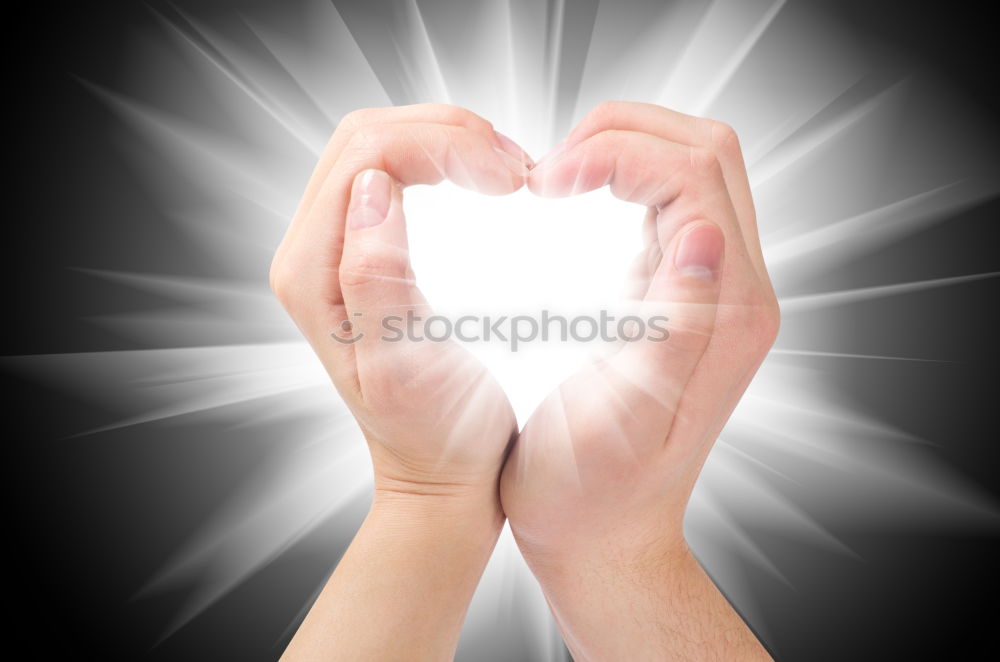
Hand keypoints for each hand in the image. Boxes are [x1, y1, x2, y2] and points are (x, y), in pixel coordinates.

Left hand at [271, 104, 529, 660]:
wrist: (441, 479)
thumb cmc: (437, 438)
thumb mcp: (406, 370)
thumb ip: (377, 280)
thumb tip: (371, 188)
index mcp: (312, 273)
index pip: (367, 156)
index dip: (445, 144)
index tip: (513, 178)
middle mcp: (310, 252)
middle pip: (367, 136)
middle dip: (447, 132)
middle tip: (517, 168)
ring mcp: (334, 249)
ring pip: (380, 146)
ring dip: (447, 140)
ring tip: (510, 171)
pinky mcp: (363, 252)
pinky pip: (392, 172)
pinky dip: (442, 159)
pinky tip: (482, 178)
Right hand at [500, 102, 778, 660]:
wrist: (606, 537)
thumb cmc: (590, 494)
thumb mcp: (620, 422)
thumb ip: (672, 331)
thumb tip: (704, 236)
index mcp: (725, 317)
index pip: (692, 176)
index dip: (616, 153)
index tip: (545, 181)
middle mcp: (737, 294)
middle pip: (707, 152)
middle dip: (625, 133)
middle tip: (551, 171)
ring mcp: (716, 291)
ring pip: (694, 167)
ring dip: (626, 148)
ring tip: (559, 176)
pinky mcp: (688, 295)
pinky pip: (673, 201)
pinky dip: (625, 177)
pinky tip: (577, 200)